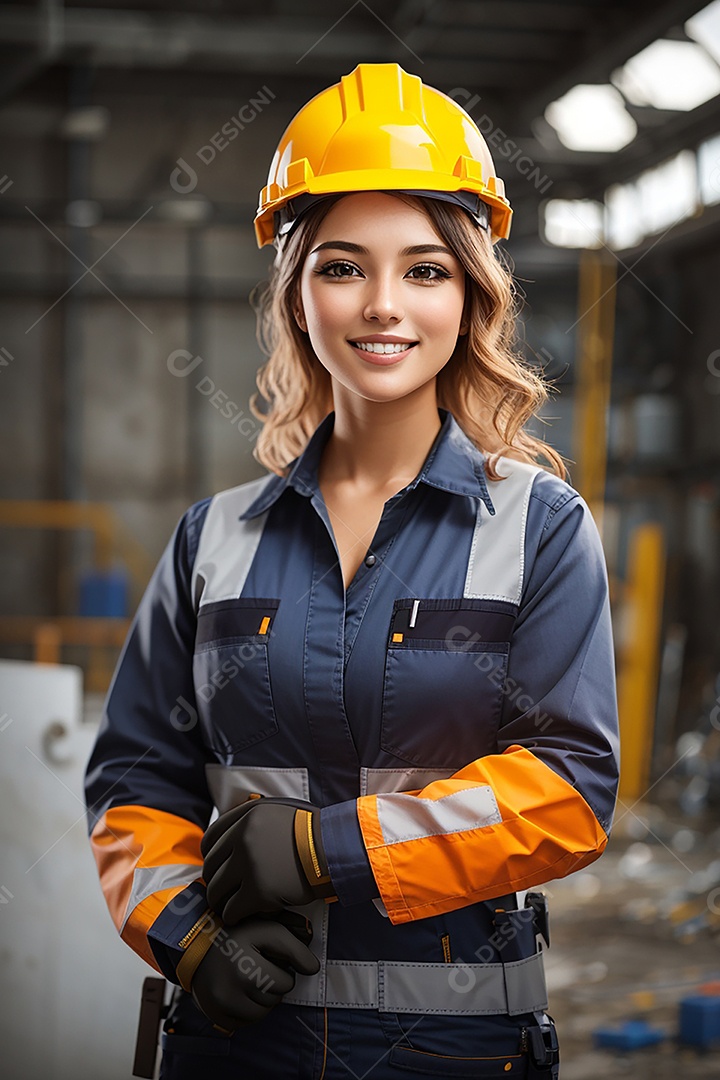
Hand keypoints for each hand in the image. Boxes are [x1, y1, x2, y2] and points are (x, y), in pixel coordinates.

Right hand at [190, 911, 319, 1032]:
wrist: (195, 945)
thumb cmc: (237, 934)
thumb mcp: (265, 928)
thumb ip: (293, 944)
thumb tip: (313, 968)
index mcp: (246, 962)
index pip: (287, 982)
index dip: (283, 969)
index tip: (271, 959)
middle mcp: (233, 986)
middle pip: (275, 998)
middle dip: (273, 983)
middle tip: (258, 967)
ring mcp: (222, 1004)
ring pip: (263, 1012)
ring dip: (262, 998)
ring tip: (249, 978)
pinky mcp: (216, 1015)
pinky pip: (246, 1022)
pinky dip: (248, 1009)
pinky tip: (240, 991)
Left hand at [201, 796, 334, 923]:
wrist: (335, 849)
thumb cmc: (312, 833)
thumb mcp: (279, 811)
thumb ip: (252, 819)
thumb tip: (231, 835)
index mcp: (247, 816)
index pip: (210, 840)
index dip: (209, 858)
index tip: (216, 868)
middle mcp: (244, 836)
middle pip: (210, 868)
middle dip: (216, 883)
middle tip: (225, 892)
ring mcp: (250, 863)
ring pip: (216, 891)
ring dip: (222, 902)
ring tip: (232, 906)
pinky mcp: (259, 890)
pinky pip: (232, 910)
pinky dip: (234, 916)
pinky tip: (243, 916)